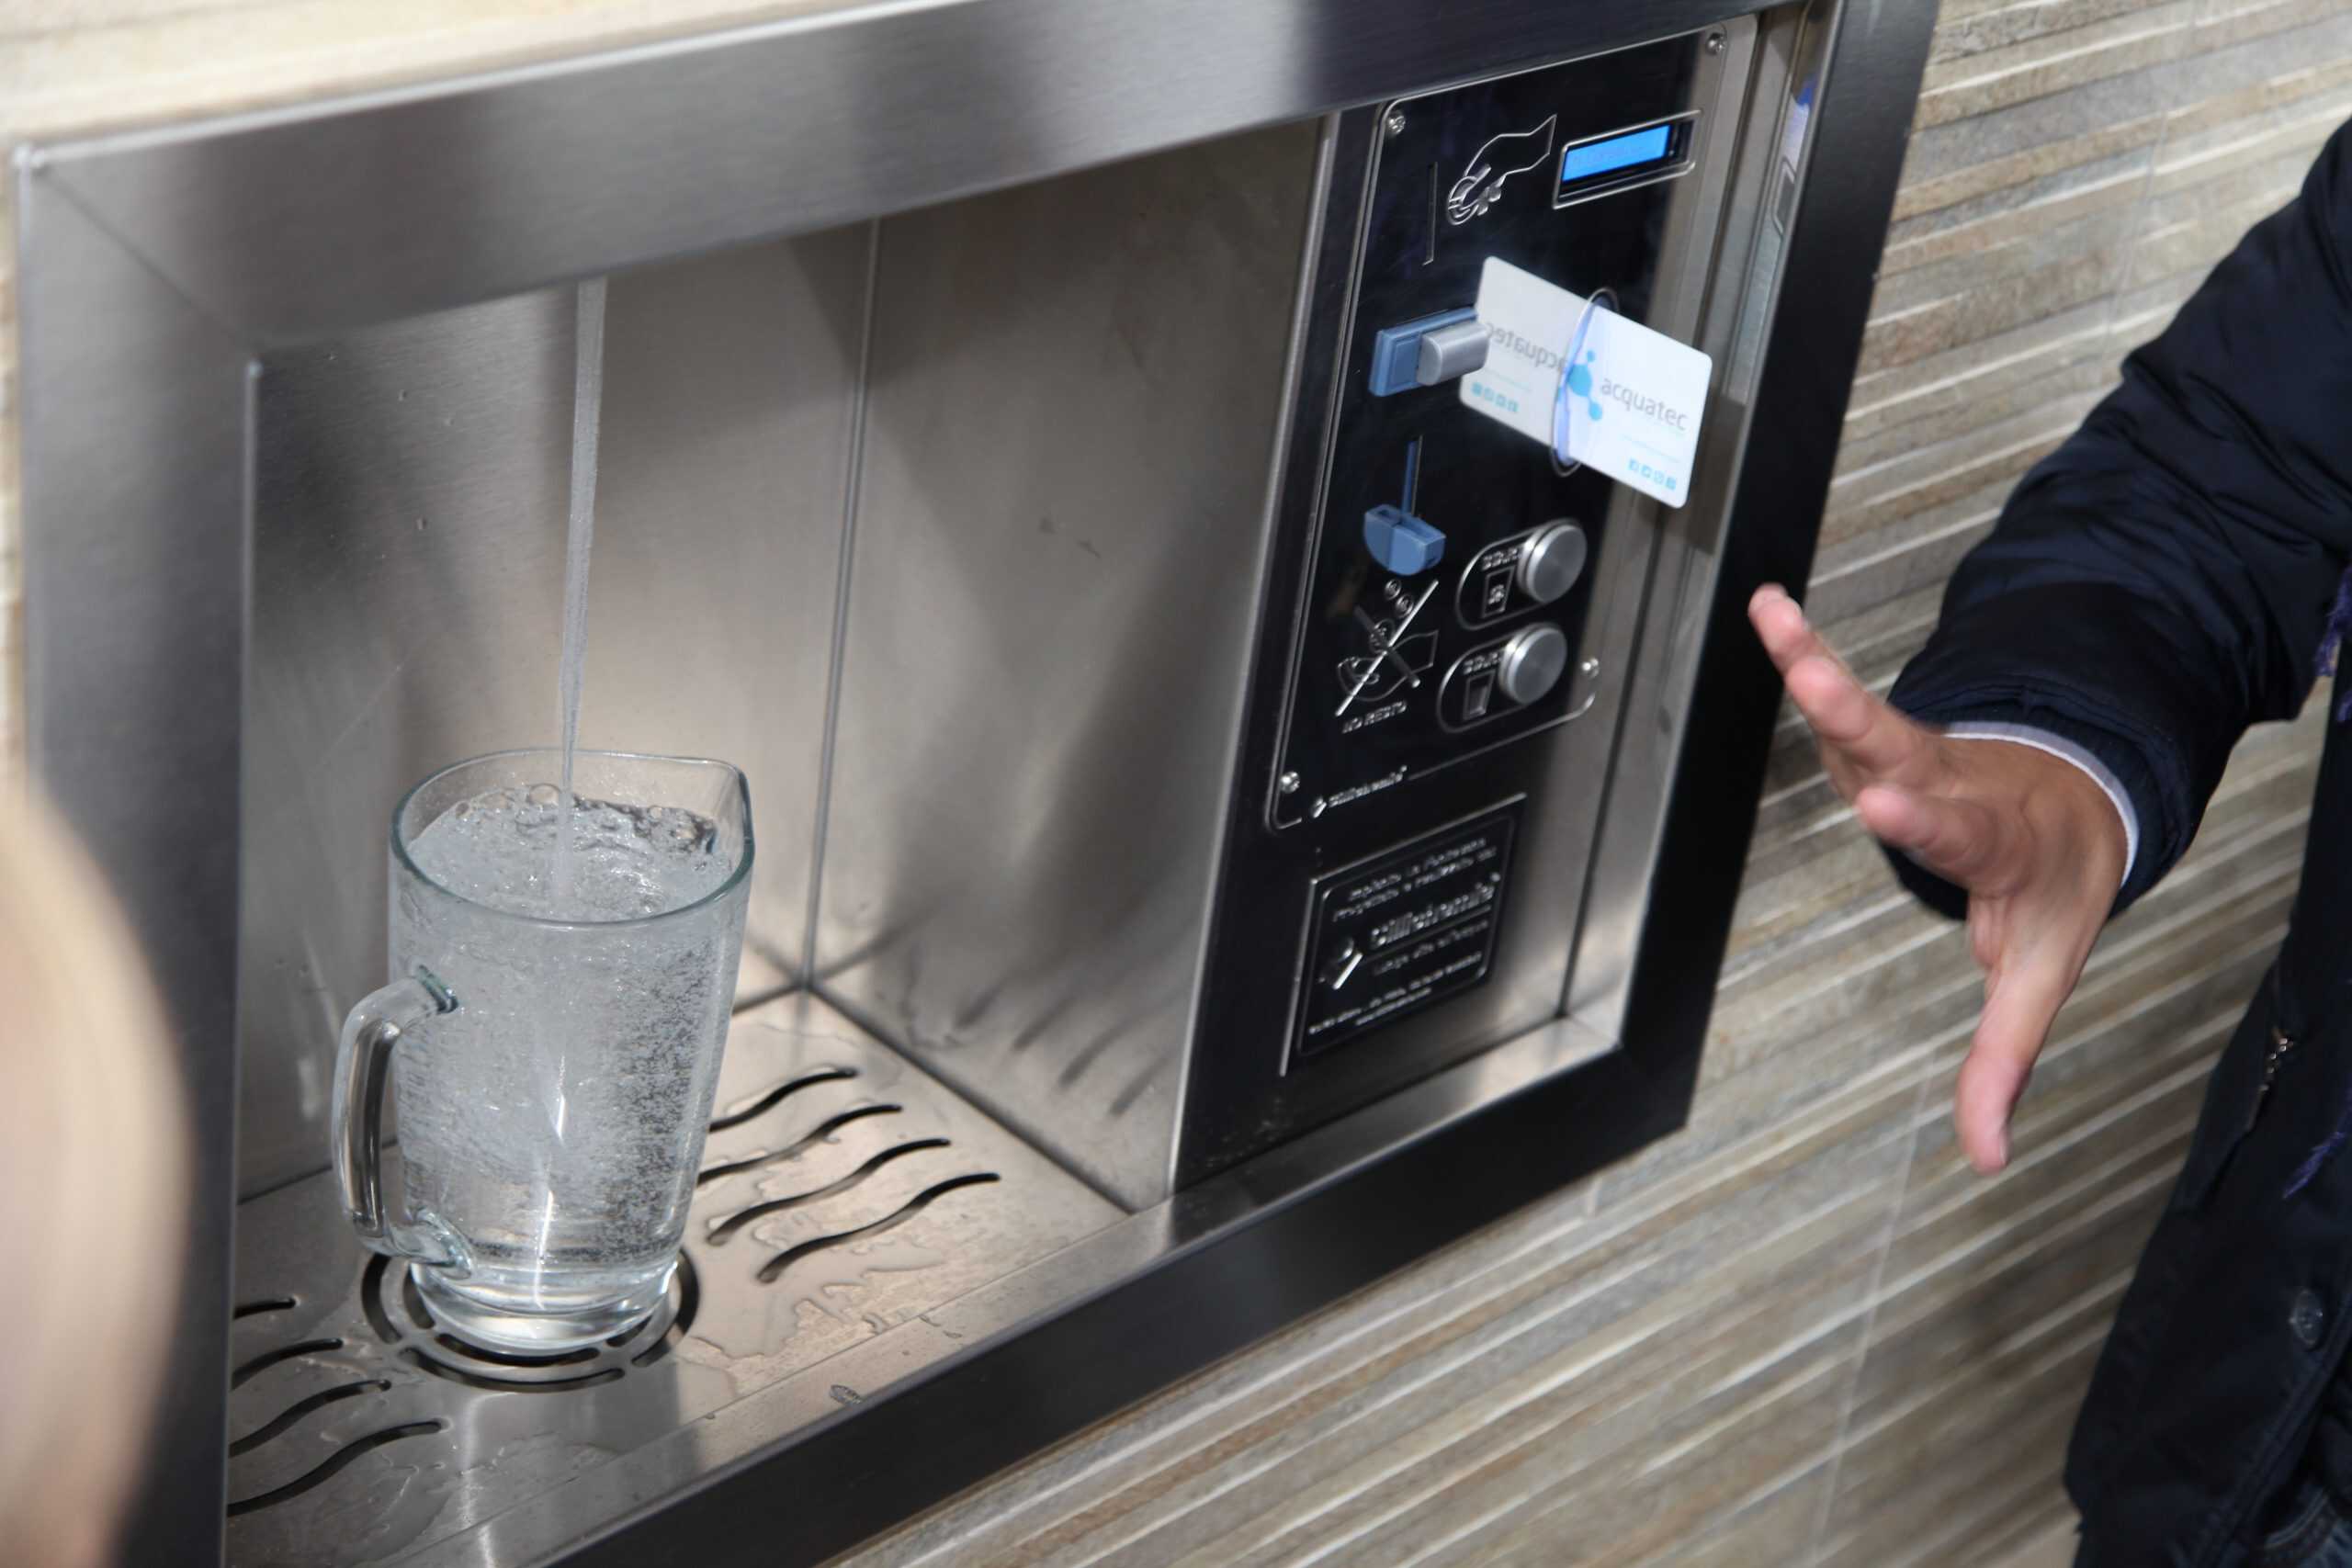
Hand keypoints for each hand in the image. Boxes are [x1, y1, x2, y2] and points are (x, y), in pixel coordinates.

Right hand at [1748, 585, 2127, 1173]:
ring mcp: (1917, 750)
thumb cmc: (2053, 882)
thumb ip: (2005, 1057)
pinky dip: (1805, 652)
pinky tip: (1772, 610)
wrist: (2078, 800)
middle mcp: (1955, 781)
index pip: (1959, 828)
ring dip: (1819, 665)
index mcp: (1998, 838)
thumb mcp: (2042, 972)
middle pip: (1904, 747)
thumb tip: (1987, 1152)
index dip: (1921, 817)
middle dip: (1857, 717)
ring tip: (1777, 619)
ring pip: (1867, 710)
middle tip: (1817, 681)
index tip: (1884, 802)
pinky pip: (1841, 697)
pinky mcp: (1883, 735)